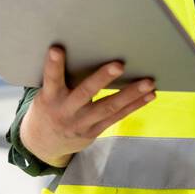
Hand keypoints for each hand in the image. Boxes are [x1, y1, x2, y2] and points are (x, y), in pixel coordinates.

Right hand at [18, 46, 155, 167]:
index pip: (51, 79)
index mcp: (50, 98)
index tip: (56, 49)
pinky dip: (135, 105)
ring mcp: (82, 123)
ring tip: (148, 82)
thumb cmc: (48, 108)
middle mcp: (66, 111)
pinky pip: (117, 117)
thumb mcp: (46, 95)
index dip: (53, 65)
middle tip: (118, 65)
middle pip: (85, 93)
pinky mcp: (94, 131)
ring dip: (131, 94)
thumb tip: (84, 53)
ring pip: (108, 107)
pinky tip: (149, 95)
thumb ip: (60, 80)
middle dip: (102, 79)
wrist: (45, 144)